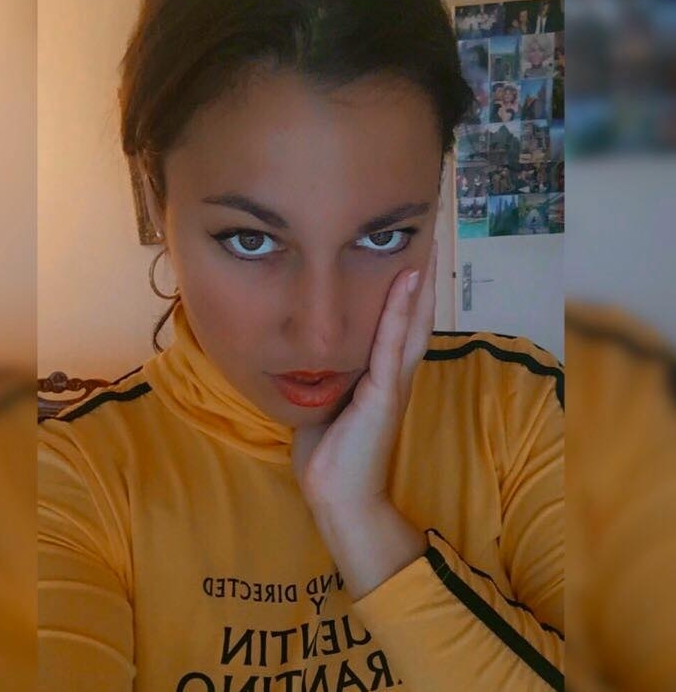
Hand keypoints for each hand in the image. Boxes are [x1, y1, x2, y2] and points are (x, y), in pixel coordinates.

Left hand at [291, 242, 437, 513]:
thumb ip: (328, 377)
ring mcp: (392, 383)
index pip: (396, 328)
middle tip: (426, 239)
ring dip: (419, 286)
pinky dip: (400, 312)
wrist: (337, 496)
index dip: (404, 295)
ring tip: (426, 247)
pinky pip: (391, 345)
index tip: (406, 259)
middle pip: (412, 320)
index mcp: (379, 378)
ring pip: (410, 325)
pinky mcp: (384, 394)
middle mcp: (392, 376)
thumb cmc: (329, 455)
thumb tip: (310, 354)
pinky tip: (408, 282)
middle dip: (420, 282)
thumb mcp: (327, 403)